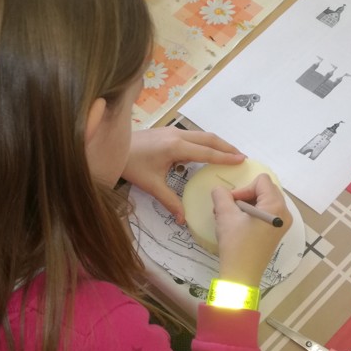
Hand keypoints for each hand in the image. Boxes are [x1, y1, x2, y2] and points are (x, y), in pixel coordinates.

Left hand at [123, 127, 244, 223]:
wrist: (109, 146)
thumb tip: (183, 220)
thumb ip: (170, 201)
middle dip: (226, 147)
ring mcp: (172, 130)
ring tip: (228, 153)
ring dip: (216, 143)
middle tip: (241, 156)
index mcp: (176, 147)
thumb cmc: (130, 165)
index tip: (241, 159)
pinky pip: (192, 134)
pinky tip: (206, 151)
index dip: (225, 157)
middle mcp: (177, 135)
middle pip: (209, 138)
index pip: (207, 153)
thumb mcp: (151, 185)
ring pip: (201, 134)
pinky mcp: (167, 131)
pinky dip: (205, 142)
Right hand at [211, 174, 291, 288]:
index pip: (261, 181)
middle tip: (229, 209)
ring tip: (230, 217)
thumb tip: (220, 190)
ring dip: (247, 204)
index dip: (244, 188)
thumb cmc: (236, 244)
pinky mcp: (277, 231)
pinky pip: (266, 212)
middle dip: (245, 196)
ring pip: (264, 201)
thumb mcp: (225, 216)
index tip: (232, 204)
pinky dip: (252, 213)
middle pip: (265, 190)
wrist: (242, 274)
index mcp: (276, 206)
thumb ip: (221, 195)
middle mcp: (284, 213)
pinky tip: (239, 225)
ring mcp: (282, 223)